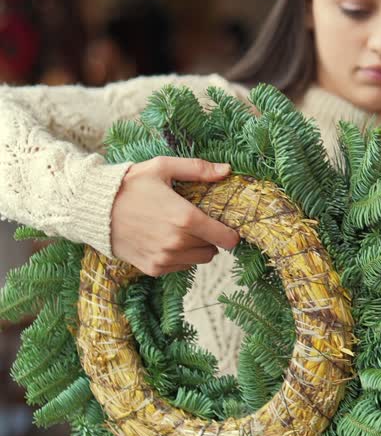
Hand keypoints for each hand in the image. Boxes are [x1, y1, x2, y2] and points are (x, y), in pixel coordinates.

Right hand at [110, 157, 238, 275]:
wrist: (94, 209)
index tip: (226, 225)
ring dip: (197, 248)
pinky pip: (181, 267)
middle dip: (211, 236)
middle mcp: (177, 243)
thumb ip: (197, 169)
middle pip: (214, 249)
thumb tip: (227, 169)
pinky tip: (166, 239)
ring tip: (181, 230)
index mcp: (185, 218)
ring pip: (199, 260)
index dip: (231, 232)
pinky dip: (180, 256)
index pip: (226, 238)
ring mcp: (165, 258)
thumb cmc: (129, 185)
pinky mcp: (153, 268)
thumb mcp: (162, 168)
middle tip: (197, 222)